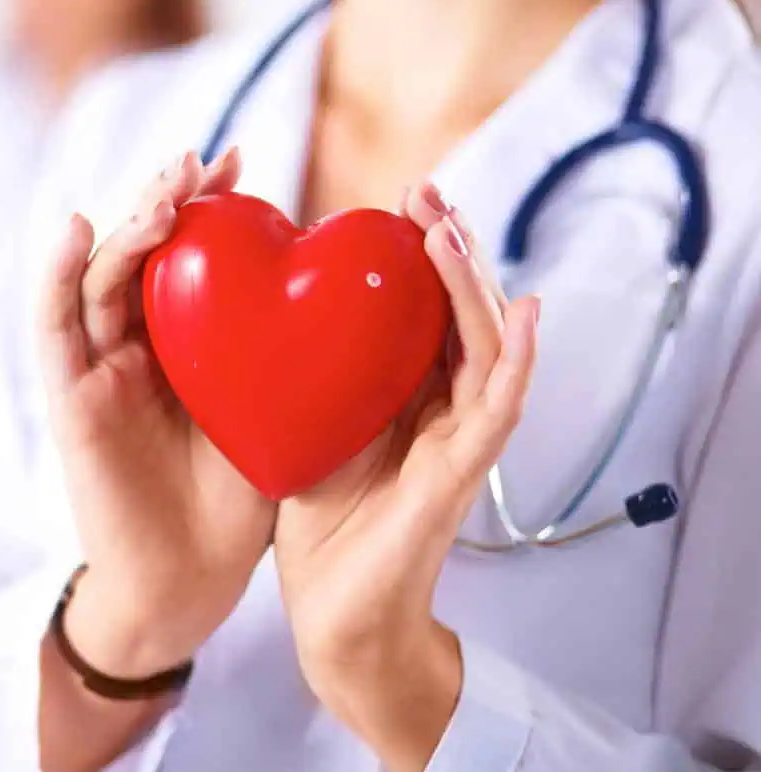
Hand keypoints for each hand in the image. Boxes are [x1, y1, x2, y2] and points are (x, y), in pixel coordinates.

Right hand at [38, 150, 274, 677]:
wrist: (193, 579)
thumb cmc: (242, 495)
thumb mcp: (273, 407)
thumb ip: (285, 351)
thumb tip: (341, 285)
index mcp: (188, 341)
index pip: (191, 255)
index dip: (210, 205)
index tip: (244, 161)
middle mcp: (140, 343)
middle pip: (144, 253)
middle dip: (169, 199)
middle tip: (202, 162)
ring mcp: (101, 367)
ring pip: (102, 276)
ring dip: (129, 224)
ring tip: (165, 185)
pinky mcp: (70, 399)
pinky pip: (54, 329)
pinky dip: (56, 275)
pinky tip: (76, 227)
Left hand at [273, 184, 538, 770]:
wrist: (337, 617)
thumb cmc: (322, 523)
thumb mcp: (311, 428)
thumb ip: (317, 376)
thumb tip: (286, 312)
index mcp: (405, 396)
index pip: (423, 313)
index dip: (418, 256)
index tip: (396, 203)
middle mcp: (441, 410)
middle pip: (459, 317)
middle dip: (447, 252)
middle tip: (426, 193)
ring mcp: (459, 442)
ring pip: (485, 349)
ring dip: (473, 287)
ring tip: (452, 230)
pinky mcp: (461, 476)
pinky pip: (498, 409)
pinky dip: (516, 360)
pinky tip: (525, 310)